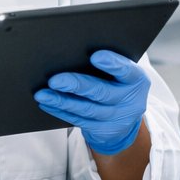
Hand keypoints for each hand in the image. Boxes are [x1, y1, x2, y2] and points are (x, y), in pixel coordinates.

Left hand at [35, 50, 149, 155]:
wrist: (125, 118)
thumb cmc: (118, 83)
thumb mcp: (123, 74)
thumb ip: (108, 63)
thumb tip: (75, 50)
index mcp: (136, 80)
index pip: (126, 70)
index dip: (112, 63)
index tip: (95, 56)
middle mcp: (128, 100)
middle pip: (101, 92)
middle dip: (76, 85)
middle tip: (54, 79)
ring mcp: (115, 117)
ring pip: (85, 109)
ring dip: (61, 101)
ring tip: (42, 94)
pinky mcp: (101, 129)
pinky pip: (77, 120)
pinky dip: (60, 111)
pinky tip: (47, 103)